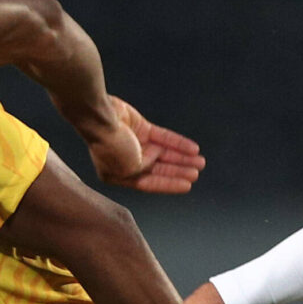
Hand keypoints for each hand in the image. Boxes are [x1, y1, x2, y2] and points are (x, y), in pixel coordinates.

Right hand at [85, 97, 205, 194]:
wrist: (103, 118)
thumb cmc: (110, 146)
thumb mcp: (127, 170)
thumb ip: (143, 171)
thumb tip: (155, 162)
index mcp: (118, 174)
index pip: (148, 183)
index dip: (169, 184)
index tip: (187, 185)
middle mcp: (126, 159)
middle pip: (158, 168)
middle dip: (178, 170)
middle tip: (196, 172)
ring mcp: (134, 142)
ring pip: (163, 152)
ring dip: (181, 157)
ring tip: (199, 161)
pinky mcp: (141, 127)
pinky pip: (163, 137)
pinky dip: (177, 143)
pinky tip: (191, 148)